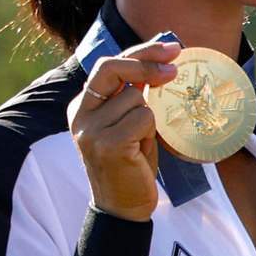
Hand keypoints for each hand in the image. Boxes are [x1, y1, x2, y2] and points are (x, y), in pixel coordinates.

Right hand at [68, 40, 180, 221]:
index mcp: (83, 106)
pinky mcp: (107, 144)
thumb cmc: (130, 163)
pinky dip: (151, 131)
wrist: (122, 207)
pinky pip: (144, 118)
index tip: (171, 48)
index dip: (141, 52)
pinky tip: (141, 150)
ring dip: (150, 117)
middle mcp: (80, 114)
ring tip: (141, 141)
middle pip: (113, 68)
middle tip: (174, 68)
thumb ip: (133, 95)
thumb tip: (161, 60)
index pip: (109, 65)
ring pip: (138, 98)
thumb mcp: (128, 124)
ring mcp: (91, 130)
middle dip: (146, 62)